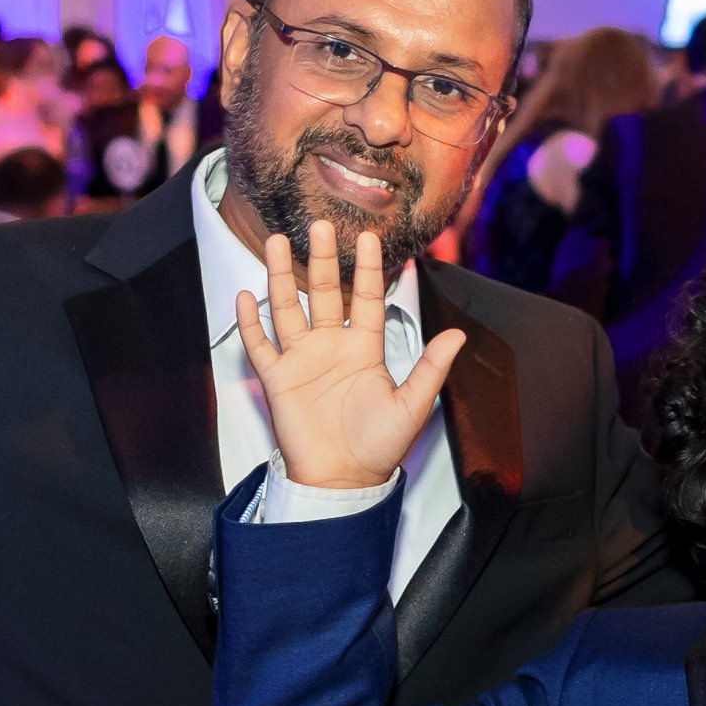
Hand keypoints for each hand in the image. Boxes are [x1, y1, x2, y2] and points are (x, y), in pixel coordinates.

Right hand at [236, 223, 464, 492]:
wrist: (342, 480)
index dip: (367, 268)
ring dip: (280, 276)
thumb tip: (458, 336)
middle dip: (321, 259)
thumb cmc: (378, 447)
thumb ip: (431, 368)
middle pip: (323, 292)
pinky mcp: (277, 379)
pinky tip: (247, 295)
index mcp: (364, 348)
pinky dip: (251, 322)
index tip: (370, 237)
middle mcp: (331, 346)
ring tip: (275, 241)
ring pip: (287, 308)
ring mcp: (302, 360)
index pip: (365, 298)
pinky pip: (260, 345)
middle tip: (320, 224)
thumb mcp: (412, 405)